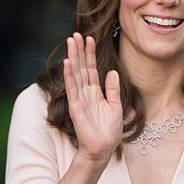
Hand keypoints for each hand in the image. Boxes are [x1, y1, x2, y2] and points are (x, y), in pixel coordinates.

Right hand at [63, 33, 122, 163]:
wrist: (103, 149)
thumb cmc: (109, 131)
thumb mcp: (116, 106)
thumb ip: (113, 89)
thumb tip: (112, 72)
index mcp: (95, 93)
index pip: (91, 69)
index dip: (90, 54)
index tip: (89, 39)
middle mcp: (86, 93)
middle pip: (81, 68)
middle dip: (79, 51)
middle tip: (76, 34)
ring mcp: (79, 99)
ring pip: (75, 74)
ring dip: (73, 57)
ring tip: (71, 41)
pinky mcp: (76, 108)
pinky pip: (72, 89)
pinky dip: (69, 76)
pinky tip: (68, 62)